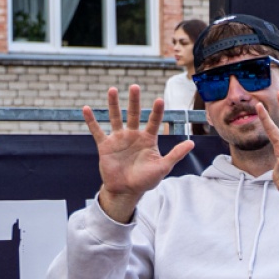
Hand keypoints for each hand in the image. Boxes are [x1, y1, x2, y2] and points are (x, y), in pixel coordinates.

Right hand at [82, 84, 192, 221]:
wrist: (126, 191)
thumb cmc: (146, 180)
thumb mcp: (163, 167)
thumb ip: (176, 154)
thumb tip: (192, 143)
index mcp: (148, 139)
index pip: (154, 122)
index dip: (157, 112)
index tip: (160, 100)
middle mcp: (133, 135)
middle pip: (134, 114)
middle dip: (134, 101)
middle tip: (135, 86)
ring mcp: (118, 139)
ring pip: (115, 118)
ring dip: (114, 105)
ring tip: (113, 90)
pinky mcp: (105, 145)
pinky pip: (97, 130)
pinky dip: (91, 120)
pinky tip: (86, 108)